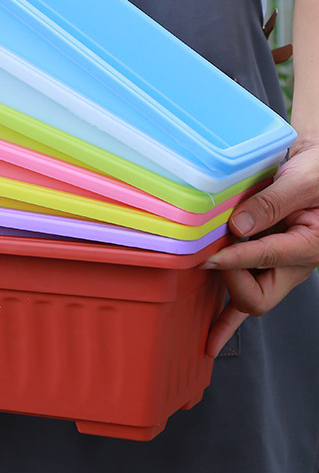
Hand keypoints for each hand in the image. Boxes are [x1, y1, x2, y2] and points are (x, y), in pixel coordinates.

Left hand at [202, 141, 318, 357]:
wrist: (316, 166)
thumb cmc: (317, 170)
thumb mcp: (303, 179)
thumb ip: (273, 202)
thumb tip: (240, 227)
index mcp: (309, 245)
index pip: (266, 258)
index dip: (234, 259)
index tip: (208, 258)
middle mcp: (292, 263)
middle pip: (257, 296)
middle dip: (229, 278)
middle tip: (208, 253)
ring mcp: (277, 267)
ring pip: (246, 296)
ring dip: (221, 284)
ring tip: (198, 267)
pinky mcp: (264, 263)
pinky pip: (246, 298)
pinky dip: (228, 319)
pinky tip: (211, 340)